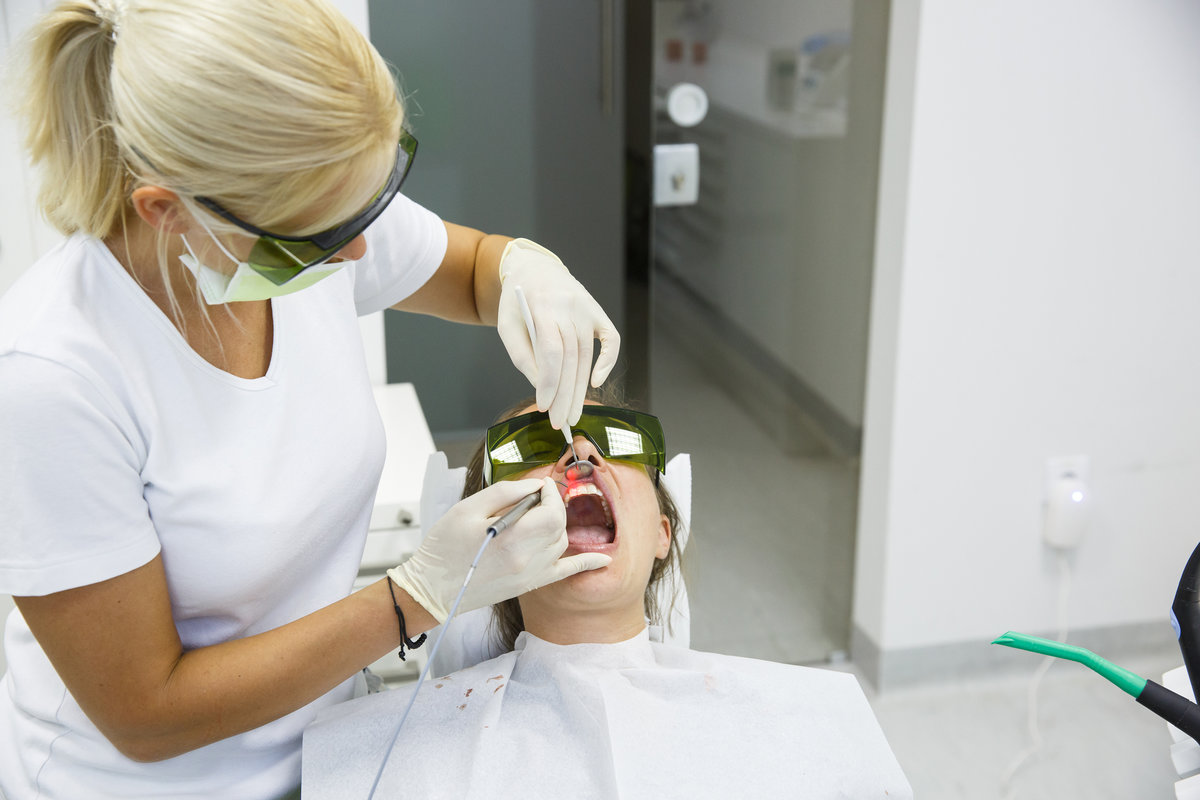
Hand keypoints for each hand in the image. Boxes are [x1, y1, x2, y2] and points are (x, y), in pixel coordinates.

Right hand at [388, 477, 610, 622]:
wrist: (433, 589)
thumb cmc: (444, 547)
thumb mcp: (468, 509)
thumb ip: (505, 493)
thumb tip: (534, 486)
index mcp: (512, 538)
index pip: (551, 509)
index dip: (549, 492)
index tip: (538, 485)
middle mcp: (528, 559)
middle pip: (558, 524)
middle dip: (553, 505)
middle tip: (536, 497)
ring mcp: (531, 575)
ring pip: (561, 542)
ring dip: (555, 525)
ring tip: (535, 517)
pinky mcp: (529, 585)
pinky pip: (566, 573)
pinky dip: (587, 563)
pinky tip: (604, 559)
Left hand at [496, 238, 620, 428]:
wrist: (536, 269)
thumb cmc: (518, 303)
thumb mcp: (508, 326)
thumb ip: (522, 356)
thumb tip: (541, 388)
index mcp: (542, 306)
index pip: (551, 350)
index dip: (549, 382)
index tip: (545, 407)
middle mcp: (569, 306)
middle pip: (571, 358)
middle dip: (566, 394)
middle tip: (561, 421)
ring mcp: (587, 308)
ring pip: (587, 355)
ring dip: (580, 388)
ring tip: (573, 413)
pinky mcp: (598, 312)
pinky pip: (611, 339)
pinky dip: (607, 362)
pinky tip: (596, 382)